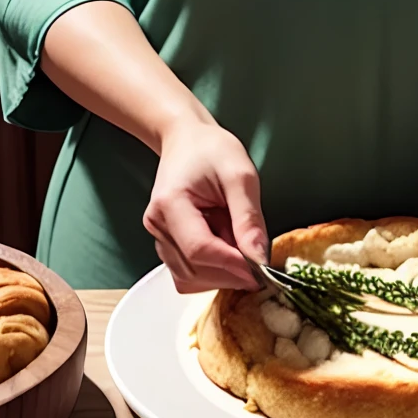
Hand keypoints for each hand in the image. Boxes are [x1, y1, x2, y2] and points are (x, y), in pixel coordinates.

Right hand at [143, 116, 267, 293]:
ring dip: (220, 272)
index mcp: (170, 203)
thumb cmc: (211, 149)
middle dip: (229, 270)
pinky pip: (187, 273)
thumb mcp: (240, 174)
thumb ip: (248, 218)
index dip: (232, 265)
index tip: (261, 270)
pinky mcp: (165, 244)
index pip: (199, 249)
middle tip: (255, 255)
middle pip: (193, 269)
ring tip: (235, 240)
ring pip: (189, 278)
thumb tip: (259, 258)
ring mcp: (158, 236)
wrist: (187, 140)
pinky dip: (210, 270)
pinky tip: (224, 246)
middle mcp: (157, 224)